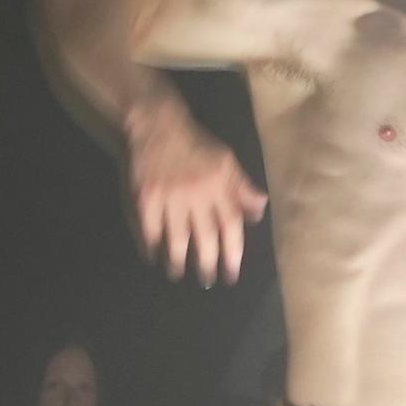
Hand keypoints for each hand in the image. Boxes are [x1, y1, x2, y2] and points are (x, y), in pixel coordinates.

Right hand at [126, 92, 265, 286]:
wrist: (157, 125)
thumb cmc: (195, 145)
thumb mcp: (226, 161)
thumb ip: (241, 187)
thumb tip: (259, 211)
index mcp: (219, 187)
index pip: (231, 226)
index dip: (233, 253)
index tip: (232, 274)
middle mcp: (197, 195)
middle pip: (205, 237)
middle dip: (207, 263)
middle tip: (207, 280)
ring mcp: (170, 197)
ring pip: (177, 238)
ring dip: (178, 260)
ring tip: (178, 273)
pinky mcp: (146, 197)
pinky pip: (149, 228)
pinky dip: (150, 244)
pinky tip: (152, 256)